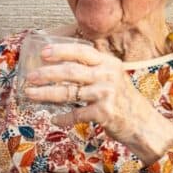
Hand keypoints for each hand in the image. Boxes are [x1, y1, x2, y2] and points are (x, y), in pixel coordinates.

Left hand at [23, 42, 172, 161]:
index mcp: (108, 63)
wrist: (143, 123)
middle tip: (29, 76)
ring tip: (30, 94)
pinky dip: (63, 117)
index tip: (43, 53)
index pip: (82, 51)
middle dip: (46, 74)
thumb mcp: (112, 76)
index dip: (61, 50)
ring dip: (46, 94)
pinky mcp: (104, 113)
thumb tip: (58, 65)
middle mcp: (107, 75)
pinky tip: (54, 119)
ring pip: (68, 92)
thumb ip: (92, 68)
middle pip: (71, 71)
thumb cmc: (122, 98)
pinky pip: (76, 114)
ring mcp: (106, 94)